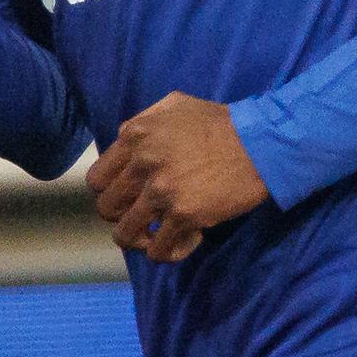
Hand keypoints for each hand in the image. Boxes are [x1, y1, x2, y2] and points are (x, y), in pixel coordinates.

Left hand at [87, 92, 269, 262]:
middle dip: (121, 218)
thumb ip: (144, 120)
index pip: (97, 179)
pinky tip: (182, 242)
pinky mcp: (183, 215)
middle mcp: (141, 163)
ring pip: (125, 234)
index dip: (109, 193)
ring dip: (138, 241)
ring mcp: (161, 191)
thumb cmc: (220, 122)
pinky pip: (158, 249)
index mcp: (135, 135)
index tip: (126, 198)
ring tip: (154, 239)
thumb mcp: (175, 105)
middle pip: (106, 208)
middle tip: (141, 219)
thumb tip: (125, 138)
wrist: (260, 143)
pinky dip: (166, 252)